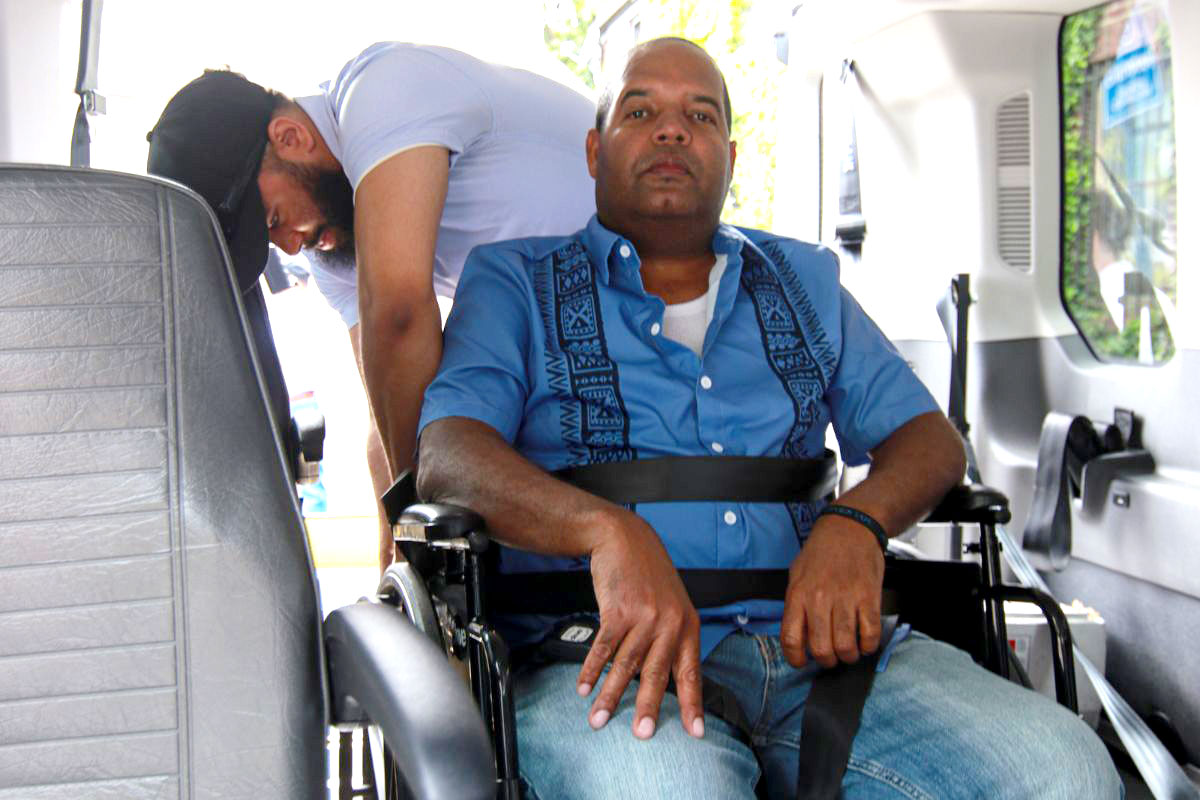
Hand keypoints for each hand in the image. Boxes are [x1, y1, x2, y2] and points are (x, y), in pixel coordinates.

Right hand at [575, 511, 703, 740]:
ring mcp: (643, 616)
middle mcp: (669, 623)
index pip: (691, 672)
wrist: (626, 539)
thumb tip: (666, 681)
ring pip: (626, 664)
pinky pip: (604, 647)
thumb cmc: (649, 576)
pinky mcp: (618, 609)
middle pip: (657, 673)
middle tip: (642, 734)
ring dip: (611, 695)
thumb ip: (671, 640)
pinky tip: (584, 687)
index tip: (695, 733)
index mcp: (687, 626)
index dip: (693, 704)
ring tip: (599, 720)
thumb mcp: (672, 605)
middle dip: (649, 707)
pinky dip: (592, 669)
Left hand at [781, 518, 885, 668]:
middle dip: (827, 661)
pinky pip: (870, 634)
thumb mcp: (797, 574)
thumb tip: (799, 636)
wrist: (850, 527)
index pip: (791, 638)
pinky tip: (865, 641)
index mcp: (798, 594)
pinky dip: (868, 645)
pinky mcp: (868, 597)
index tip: (802, 662)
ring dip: (848, 656)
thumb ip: (796, 605)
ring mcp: (845, 598)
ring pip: (846, 646)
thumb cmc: (822, 551)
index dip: (796, 658)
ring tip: (849, 651)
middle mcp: (819, 598)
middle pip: (821, 649)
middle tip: (831, 656)